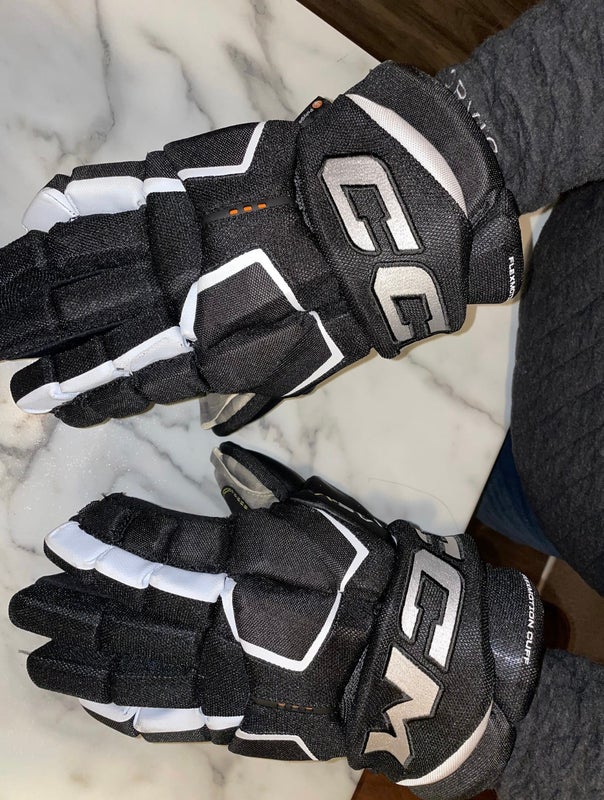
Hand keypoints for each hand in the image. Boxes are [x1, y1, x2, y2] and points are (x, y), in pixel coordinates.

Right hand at [1, 63, 521, 432]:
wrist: (365, 222)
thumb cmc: (338, 306)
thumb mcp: (292, 370)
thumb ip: (234, 384)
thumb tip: (192, 398)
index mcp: (201, 351)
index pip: (117, 378)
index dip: (71, 391)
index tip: (35, 400)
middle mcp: (169, 299)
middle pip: (80, 322)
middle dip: (28, 338)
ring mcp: (167, 239)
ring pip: (78, 263)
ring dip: (27, 282)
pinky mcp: (176, 184)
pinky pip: (105, 197)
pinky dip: (65, 212)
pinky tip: (34, 224)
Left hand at [10, 442, 541, 798]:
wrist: (405, 656)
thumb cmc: (362, 572)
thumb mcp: (313, 518)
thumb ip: (257, 495)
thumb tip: (216, 472)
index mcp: (236, 568)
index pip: (151, 550)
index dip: (104, 541)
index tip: (67, 534)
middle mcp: (216, 625)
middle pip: (125, 615)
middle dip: (69, 606)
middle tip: (25, 603)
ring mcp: (221, 678)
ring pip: (133, 670)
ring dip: (79, 661)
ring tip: (38, 654)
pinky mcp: (235, 716)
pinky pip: (167, 716)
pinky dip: (123, 707)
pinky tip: (93, 700)